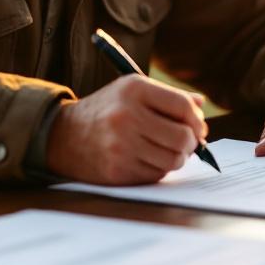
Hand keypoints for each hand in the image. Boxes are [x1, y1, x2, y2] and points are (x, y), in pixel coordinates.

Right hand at [45, 74, 206, 184]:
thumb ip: (168, 96)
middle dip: (191, 142)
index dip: (196, 119)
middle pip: (182, 136)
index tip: (197, 125)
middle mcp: (126, 116)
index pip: (183, 106)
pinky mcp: (117, 170)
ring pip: (173, 160)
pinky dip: (158, 169)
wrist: (64, 135)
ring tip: (168, 151)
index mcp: (134, 89)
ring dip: (177, 158)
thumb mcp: (132, 90)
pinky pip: (156, 174)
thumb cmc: (107, 110)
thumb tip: (200, 106)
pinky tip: (147, 159)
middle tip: (187, 142)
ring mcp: (120, 145)